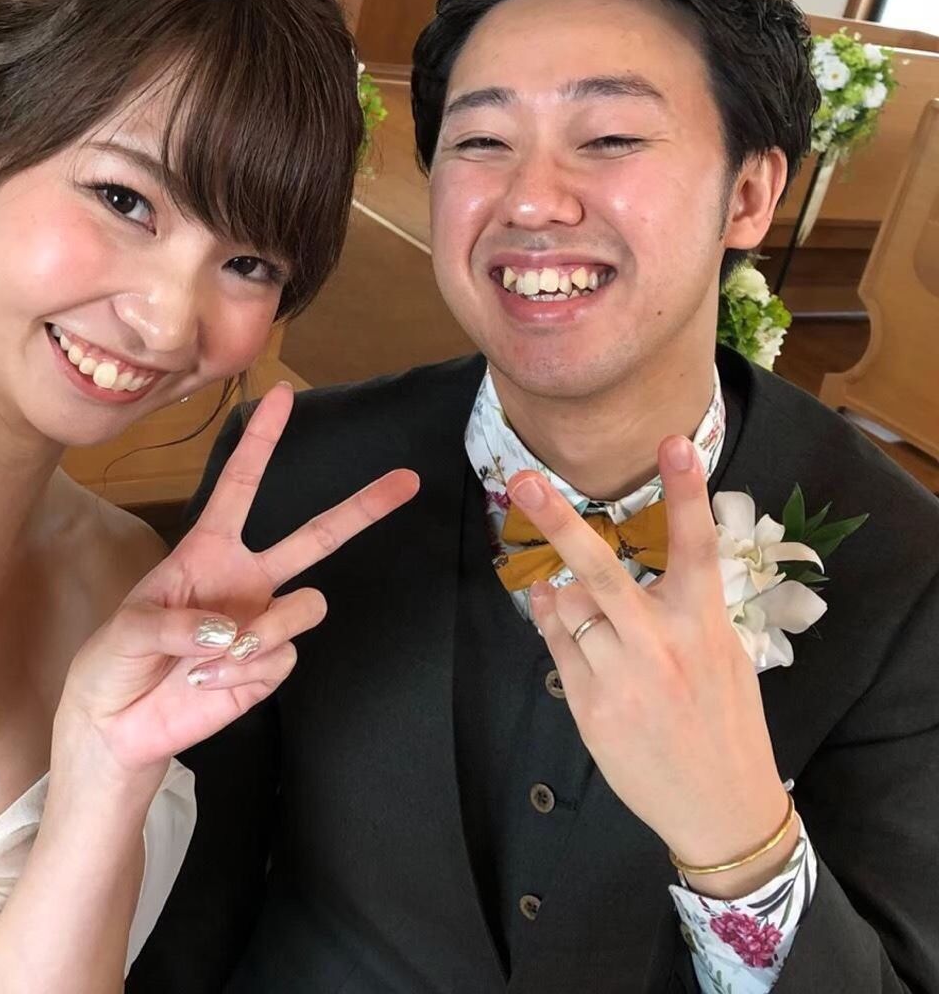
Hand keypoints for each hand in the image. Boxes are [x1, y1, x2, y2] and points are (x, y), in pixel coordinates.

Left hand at [57, 383, 418, 781]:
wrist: (119, 723)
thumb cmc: (117, 659)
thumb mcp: (128, 628)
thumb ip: (177, 623)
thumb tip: (233, 632)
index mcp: (209, 550)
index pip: (241, 484)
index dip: (262, 440)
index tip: (282, 394)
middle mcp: (247, 579)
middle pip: (316, 535)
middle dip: (363, 507)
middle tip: (409, 479)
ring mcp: (264, 622)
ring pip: (306, 606)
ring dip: (263, 631)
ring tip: (211, 659)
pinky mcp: (269, 666)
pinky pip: (282, 657)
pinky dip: (242, 673)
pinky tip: (208, 684)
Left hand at [510, 436, 797, 896]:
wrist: (723, 808)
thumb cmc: (724, 720)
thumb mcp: (720, 656)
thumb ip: (671, 609)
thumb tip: (599, 576)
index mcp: (705, 625)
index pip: (698, 547)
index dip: (686, 492)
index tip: (675, 443)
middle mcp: (662, 646)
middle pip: (602, 572)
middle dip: (561, 522)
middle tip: (526, 478)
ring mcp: (623, 678)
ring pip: (569, 607)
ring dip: (567, 595)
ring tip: (586, 606)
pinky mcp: (591, 707)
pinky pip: (556, 643)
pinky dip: (551, 618)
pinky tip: (553, 607)